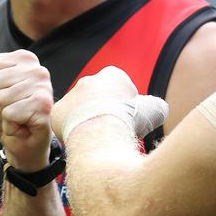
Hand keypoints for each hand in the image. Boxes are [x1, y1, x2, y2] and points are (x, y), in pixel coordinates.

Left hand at [0, 50, 53, 171]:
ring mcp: (43, 87)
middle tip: (10, 109)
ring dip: (2, 115)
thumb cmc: (5, 114)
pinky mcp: (44, 106)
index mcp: (24, 59)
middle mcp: (37, 69)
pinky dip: (10, 126)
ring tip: (17, 118)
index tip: (3, 95)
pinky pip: (9, 114)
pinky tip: (22, 126)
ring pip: (1, 98)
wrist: (22, 145)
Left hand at [52, 66, 168, 141]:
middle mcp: (88, 80)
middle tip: (110, 128)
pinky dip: (72, 130)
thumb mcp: (154, 111)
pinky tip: (82, 140)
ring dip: (86, 119)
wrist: (102, 131)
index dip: (124, 103)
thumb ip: (155, 106)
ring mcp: (71, 94)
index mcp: (112, 75)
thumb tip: (157, 109)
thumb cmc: (129, 120)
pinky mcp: (58, 111)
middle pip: (96, 96)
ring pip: (79, 108)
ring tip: (96, 136)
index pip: (119, 86)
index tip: (127, 117)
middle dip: (102, 109)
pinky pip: (65, 121)